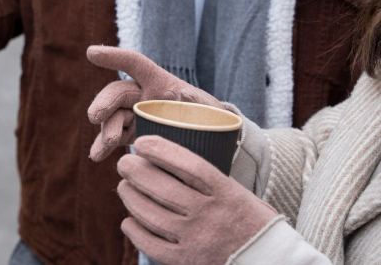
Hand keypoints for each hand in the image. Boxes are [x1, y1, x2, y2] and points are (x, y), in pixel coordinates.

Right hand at [86, 46, 221, 160]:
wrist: (211, 145)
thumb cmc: (211, 121)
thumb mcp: (211, 109)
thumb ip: (197, 101)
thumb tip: (184, 95)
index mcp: (160, 83)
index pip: (134, 63)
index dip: (114, 57)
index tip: (91, 53)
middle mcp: (142, 95)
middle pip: (117, 92)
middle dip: (104, 102)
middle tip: (95, 116)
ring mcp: (134, 115)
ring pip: (112, 116)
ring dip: (105, 128)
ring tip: (106, 144)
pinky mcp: (131, 134)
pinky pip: (113, 137)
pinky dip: (103, 146)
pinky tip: (97, 155)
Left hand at [117, 136, 278, 264]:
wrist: (270, 262)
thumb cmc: (249, 221)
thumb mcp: (238, 192)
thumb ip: (207, 177)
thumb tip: (164, 155)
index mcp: (227, 193)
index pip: (189, 165)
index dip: (161, 150)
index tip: (141, 142)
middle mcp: (211, 215)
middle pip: (162, 188)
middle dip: (134, 171)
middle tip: (124, 164)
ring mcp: (198, 239)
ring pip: (150, 214)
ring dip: (130, 197)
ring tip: (125, 187)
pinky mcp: (187, 261)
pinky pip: (150, 244)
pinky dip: (134, 229)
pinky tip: (129, 220)